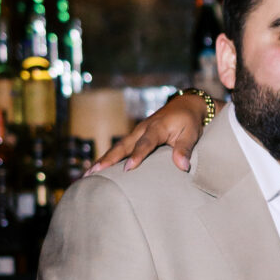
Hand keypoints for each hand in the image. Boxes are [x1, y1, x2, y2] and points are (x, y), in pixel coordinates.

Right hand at [88, 92, 208, 173]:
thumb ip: (185, 149)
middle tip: (94, 172)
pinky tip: (98, 170)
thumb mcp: (192, 134)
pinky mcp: (135, 137)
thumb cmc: (189, 122)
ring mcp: (136, 133)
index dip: (137, 156)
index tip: (128, 169)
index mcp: (157, 127)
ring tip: (88, 174)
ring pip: (117, 148)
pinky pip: (120, 149)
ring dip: (103, 160)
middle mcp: (142, 129)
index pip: (145, 144)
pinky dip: (108, 158)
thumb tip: (182, 167)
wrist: (185, 105)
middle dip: (108, 160)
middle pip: (123, 146)